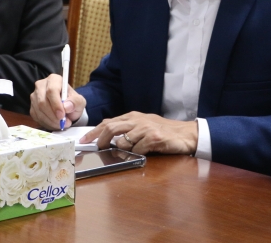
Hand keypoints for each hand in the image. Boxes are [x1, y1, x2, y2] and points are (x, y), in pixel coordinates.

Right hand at [29, 74, 85, 129]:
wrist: (67, 108)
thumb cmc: (72, 102)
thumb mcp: (79, 101)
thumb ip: (75, 102)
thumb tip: (66, 107)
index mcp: (54, 79)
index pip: (51, 90)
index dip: (56, 104)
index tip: (62, 115)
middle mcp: (41, 85)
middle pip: (42, 101)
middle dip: (53, 115)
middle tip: (63, 123)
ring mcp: (35, 96)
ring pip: (38, 110)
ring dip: (50, 120)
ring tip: (62, 124)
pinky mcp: (32, 107)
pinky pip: (36, 117)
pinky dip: (46, 123)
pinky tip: (55, 124)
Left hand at [80, 112, 198, 154]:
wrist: (186, 134)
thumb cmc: (164, 131)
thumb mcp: (143, 125)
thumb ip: (128, 128)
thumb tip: (108, 136)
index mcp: (133, 116)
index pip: (108, 122)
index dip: (94, 131)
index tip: (84, 140)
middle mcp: (137, 120)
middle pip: (110, 128)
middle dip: (99, 140)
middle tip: (96, 149)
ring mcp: (145, 129)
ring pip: (122, 141)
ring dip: (120, 150)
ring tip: (126, 152)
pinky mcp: (154, 138)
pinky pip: (137, 149)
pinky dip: (136, 154)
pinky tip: (142, 153)